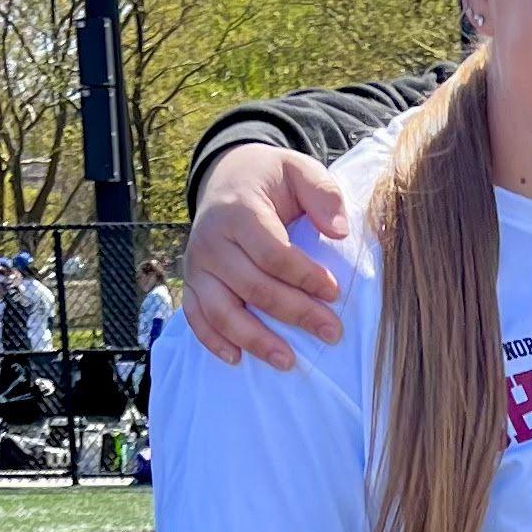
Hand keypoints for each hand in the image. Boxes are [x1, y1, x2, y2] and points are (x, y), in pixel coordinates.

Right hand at [184, 150, 350, 367]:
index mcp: (239, 211)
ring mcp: (198, 265)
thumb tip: (339, 232)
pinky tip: (237, 359)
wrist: (226, 177)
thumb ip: (322, 193)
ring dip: (255, 339)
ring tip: (288, 361)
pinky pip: (196, 317)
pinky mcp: (192, 282)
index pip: (273, 254)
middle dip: (295, 313)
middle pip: (253, 287)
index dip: (305, 277)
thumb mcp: (299, 170)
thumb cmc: (270, 179)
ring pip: (222, 310)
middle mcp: (212, 240)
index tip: (334, 292)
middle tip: (331, 333)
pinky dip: (213, 341)